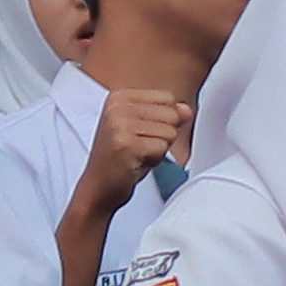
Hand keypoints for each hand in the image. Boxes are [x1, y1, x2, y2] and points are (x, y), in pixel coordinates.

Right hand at [73, 81, 192, 227]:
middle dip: (163, 136)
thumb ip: (166, 115)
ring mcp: (120, 124)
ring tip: (137, 155)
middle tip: (139, 147)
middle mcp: (117, 106)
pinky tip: (135, 163)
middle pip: (172, 114)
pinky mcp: (126, 144)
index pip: (169, 98)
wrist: (98, 187)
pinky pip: (163, 148)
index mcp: (120, 97)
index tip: (141, 133)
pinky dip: (154, 160)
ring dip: (159, 149)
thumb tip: (186, 109)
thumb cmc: (122, 159)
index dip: (164, 121)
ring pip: (170, 132)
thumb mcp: (144, 130)